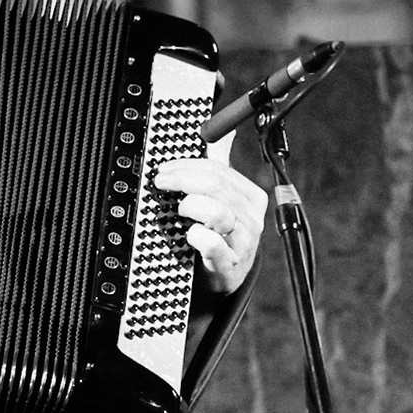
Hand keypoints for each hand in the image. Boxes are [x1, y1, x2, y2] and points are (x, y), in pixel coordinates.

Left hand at [155, 156, 266, 293]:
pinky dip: (196, 236)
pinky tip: (188, 235)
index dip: (188, 165)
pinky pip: (212, 244)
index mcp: (251, 197)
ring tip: (180, 210)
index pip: (219, 169)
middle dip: (183, 179)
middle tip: (161, 181)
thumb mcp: (223, 201)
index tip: (165, 168)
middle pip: (216, 186)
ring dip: (191, 206)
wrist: (223, 277)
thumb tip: (222, 135)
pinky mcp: (229, 265)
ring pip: (217, 212)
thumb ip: (220, 168)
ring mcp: (243, 243)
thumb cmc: (220, 235)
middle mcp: (251, 218)